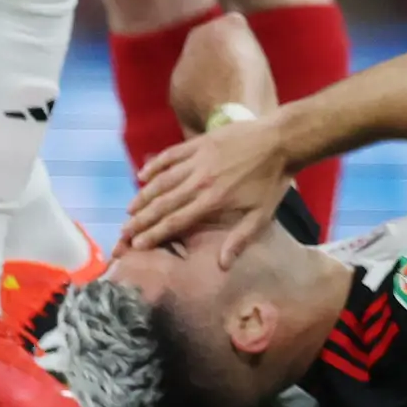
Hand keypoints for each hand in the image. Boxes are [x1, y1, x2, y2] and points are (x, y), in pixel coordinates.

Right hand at [122, 117, 293, 266]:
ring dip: (143, 195)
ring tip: (130, 210)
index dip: (153, 235)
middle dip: (141, 220)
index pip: (175, 221)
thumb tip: (222, 265)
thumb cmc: (273, 180)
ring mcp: (199, 159)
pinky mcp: (201, 142)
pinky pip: (171, 154)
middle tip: (123, 232)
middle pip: (162, 203)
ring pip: (162, 180)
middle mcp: (200, 180)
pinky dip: (155, 164)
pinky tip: (142, 174)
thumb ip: (239, 239)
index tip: (136, 246)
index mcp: (213, 200)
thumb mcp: (261, 214)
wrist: (282, 140)